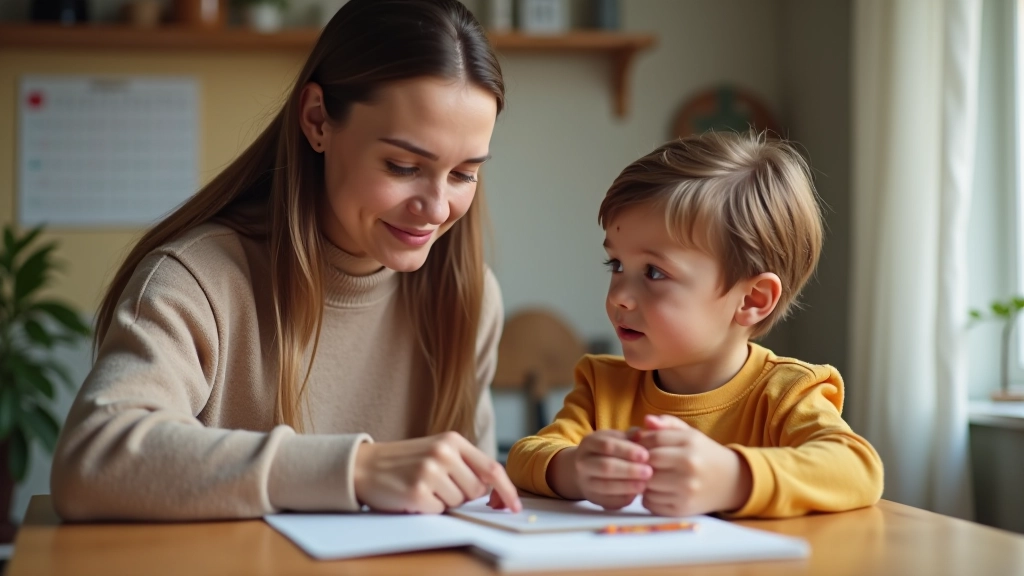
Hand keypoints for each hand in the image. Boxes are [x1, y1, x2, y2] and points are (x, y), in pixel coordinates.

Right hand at [353, 432, 521, 513]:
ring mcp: (429, 472)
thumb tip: (494, 490)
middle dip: (463, 494)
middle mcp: (443, 453)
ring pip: (458, 502)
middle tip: (439, 485)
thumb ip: (465, 464)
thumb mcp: (437, 451)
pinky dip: (429, 509)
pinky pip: (439, 511)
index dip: (507, 490)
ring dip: (444, 501)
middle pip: (476, 490)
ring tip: (423, 487)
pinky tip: (413, 495)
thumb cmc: (404, 461)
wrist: (364, 466)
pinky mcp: (417, 492)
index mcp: (452, 440)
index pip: (491, 468)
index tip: (515, 506)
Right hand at [572, 429, 651, 509]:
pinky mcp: (594, 499)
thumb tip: (642, 433)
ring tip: (645, 484)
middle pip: (605, 467)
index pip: (607, 445)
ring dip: (627, 486)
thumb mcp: (615, 437)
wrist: (587, 469)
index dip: (627, 451)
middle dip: (629, 470)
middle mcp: (583, 463)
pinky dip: (625, 498)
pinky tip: (637, 494)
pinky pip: (609, 501)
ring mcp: (586, 482)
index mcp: (589, 443)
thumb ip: (630, 436)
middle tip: (649, 472)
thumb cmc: (608, 450)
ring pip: (606, 487)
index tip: (645, 455)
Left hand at [631, 415, 751, 516]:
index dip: (641, 442)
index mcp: (691, 442)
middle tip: (641, 462)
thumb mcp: (690, 434)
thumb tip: (646, 420)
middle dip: (640, 462)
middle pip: (649, 462)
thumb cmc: (703, 454)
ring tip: (649, 476)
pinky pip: (651, 503)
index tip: (640, 445)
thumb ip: (667, 423)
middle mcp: (690, 465)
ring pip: (647, 484)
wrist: (731, 482)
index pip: (654, 439)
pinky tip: (657, 490)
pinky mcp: (682, 508)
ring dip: (642, 481)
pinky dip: (648, 498)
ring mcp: (686, 489)